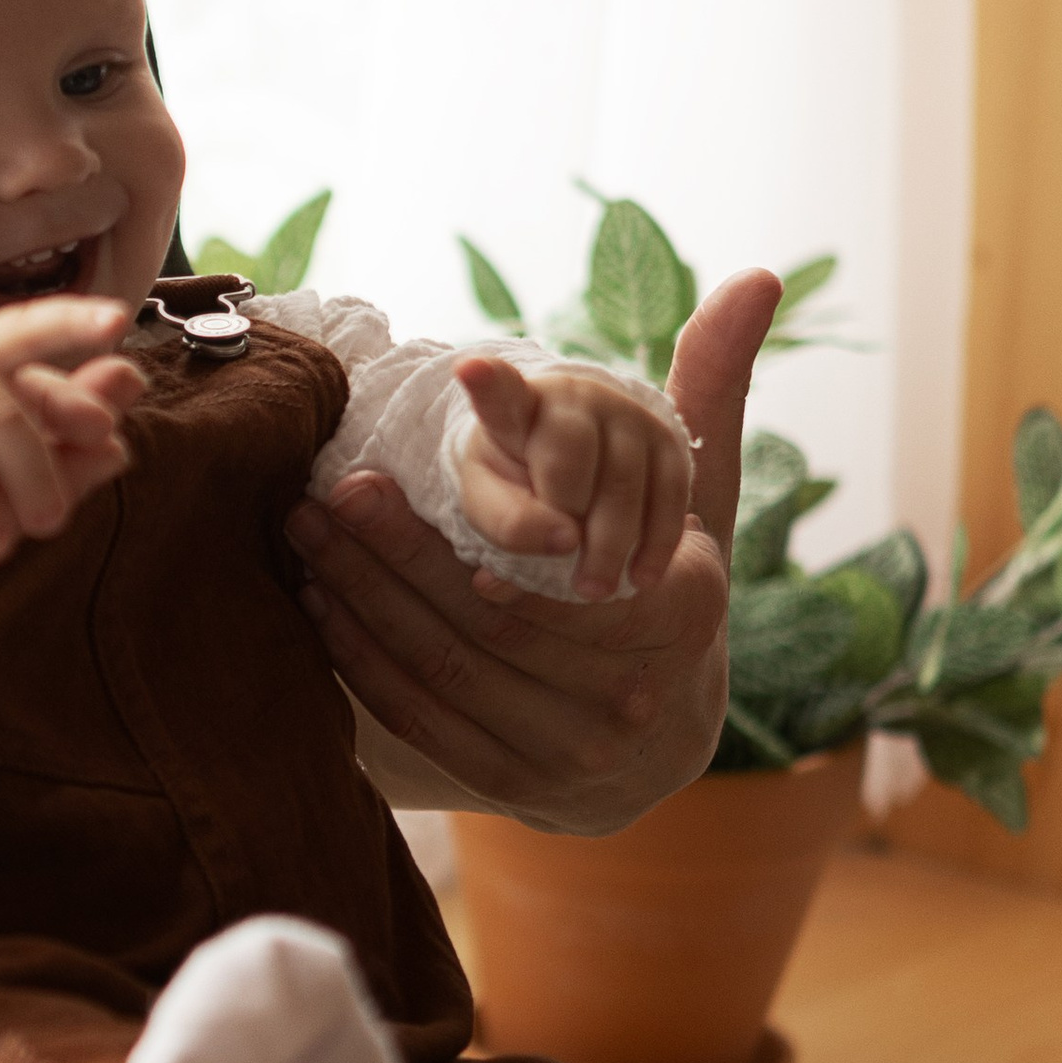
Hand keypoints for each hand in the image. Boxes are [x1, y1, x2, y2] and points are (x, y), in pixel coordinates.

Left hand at [291, 269, 778, 831]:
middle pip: (483, 627)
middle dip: (390, 559)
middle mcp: (629, 703)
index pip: (554, 586)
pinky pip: (423, 722)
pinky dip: (364, 666)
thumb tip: (755, 276)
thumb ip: (712, 391)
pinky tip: (322, 606)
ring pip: (442, 677)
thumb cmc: (667, 582)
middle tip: (323, 496)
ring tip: (305, 538)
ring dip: (361, 607)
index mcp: (678, 621)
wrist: (664, 733)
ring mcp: (568, 757)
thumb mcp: (702, 496)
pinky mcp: (512, 786)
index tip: (385, 480)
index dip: (459, 544)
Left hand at [453, 358, 692, 599]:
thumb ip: (508, 524)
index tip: (470, 369)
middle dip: (567, 518)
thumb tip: (564, 541)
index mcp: (514, 407)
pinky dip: (656, 541)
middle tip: (561, 573)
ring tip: (594, 589)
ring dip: (611, 544)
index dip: (487, 382)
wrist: (574, 465)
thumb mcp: (490, 502)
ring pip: (624, 481)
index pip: (500, 392)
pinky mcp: (666, 438)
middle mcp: (573, 398)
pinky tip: (640, 577)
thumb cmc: (518, 483)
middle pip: (571, 454)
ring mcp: (624, 414)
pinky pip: (670, 493)